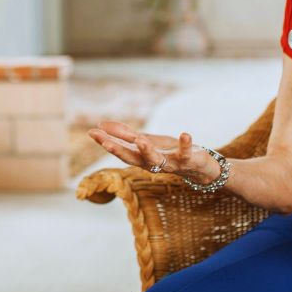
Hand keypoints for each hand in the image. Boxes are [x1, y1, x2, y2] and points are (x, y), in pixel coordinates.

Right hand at [87, 122, 216, 184]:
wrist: (199, 168)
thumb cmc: (169, 153)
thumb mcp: (146, 141)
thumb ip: (126, 134)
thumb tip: (101, 123)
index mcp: (141, 158)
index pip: (121, 149)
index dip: (106, 141)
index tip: (92, 132)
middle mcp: (152, 163)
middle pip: (132, 158)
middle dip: (118, 150)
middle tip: (105, 142)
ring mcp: (170, 163)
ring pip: (155, 160)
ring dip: (147, 151)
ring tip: (140, 139)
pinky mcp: (188, 160)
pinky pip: (186, 153)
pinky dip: (185, 144)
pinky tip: (185, 133)